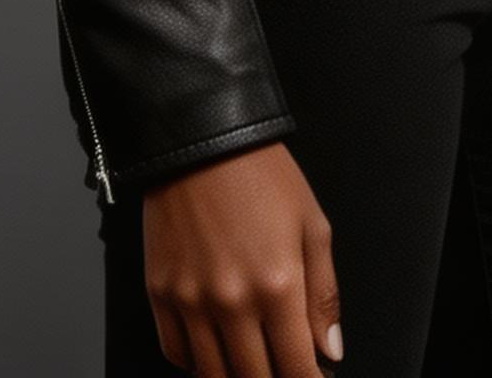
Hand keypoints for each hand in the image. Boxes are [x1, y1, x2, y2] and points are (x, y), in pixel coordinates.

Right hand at [143, 139, 342, 374]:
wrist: (202, 138)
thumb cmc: (262, 174)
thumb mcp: (313, 224)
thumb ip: (324, 295)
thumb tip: (330, 350)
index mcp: (278, 284)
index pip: (297, 367)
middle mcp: (232, 301)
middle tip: (284, 367)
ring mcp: (191, 301)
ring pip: (214, 376)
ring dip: (237, 377)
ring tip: (252, 364)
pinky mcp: (160, 293)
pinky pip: (176, 354)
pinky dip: (197, 364)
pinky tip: (215, 352)